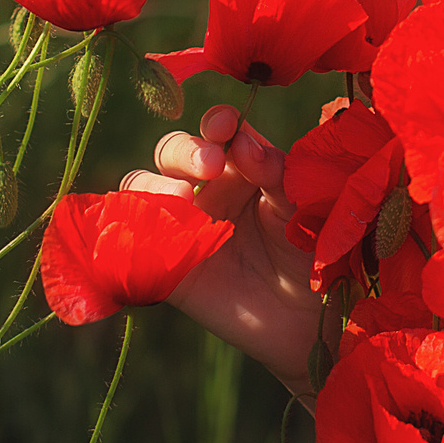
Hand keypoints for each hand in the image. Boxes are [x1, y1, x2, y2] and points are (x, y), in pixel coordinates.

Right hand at [122, 104, 319, 397]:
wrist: (312, 319)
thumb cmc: (312, 252)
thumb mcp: (301, 204)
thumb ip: (273, 171)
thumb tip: (242, 142)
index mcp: (241, 166)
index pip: (217, 131)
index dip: (216, 123)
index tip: (226, 125)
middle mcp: (206, 189)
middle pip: (172, 152)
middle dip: (186, 151)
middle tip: (212, 166)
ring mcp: (182, 225)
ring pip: (141, 187)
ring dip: (154, 185)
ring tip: (181, 199)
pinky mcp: (165, 266)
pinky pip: (131, 240)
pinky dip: (131, 228)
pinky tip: (154, 230)